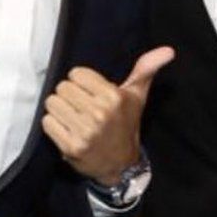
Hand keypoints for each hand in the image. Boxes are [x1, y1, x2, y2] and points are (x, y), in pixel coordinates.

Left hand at [42, 47, 174, 185]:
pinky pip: (47, 122)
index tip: (89, 92)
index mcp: (114, 97)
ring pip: (52, 103)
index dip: (80, 82)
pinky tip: (67, 130)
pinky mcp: (71, 146)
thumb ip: (147, 69)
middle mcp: (100, 113)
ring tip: (73, 117)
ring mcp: (85, 131)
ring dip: (59, 110)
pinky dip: (53, 125)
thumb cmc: (126, 124)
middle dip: (69, 96)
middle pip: (62, 87)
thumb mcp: (137, 96)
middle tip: (81, 107)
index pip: (76, 74)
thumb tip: (168, 50)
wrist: (120, 165)